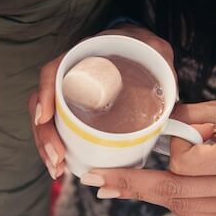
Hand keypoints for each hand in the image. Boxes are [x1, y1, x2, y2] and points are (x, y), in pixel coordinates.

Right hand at [27, 24, 175, 179]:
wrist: (136, 46)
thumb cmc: (143, 47)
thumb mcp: (155, 49)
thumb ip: (164, 65)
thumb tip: (171, 98)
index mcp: (84, 56)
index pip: (54, 71)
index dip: (45, 93)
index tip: (45, 118)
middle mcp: (69, 73)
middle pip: (44, 103)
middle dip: (45, 135)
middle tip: (58, 159)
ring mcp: (69, 92)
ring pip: (46, 120)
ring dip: (47, 146)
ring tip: (58, 169)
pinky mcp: (74, 109)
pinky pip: (57, 127)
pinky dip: (56, 147)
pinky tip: (62, 165)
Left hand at [79, 101, 215, 215]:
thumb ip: (191, 116)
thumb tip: (153, 123)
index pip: (187, 162)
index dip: (176, 147)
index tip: (181, 133)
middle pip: (172, 190)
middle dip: (129, 183)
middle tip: (93, 179)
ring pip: (176, 203)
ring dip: (144, 191)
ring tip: (110, 184)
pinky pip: (188, 210)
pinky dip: (168, 197)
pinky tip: (147, 188)